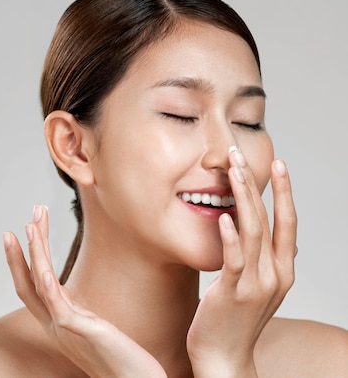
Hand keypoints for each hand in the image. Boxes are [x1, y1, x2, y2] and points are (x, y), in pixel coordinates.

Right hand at [3, 205, 166, 377]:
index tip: (25, 227)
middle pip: (29, 281)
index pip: (32, 284)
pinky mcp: (85, 335)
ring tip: (31, 225)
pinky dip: (49, 289)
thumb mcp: (92, 328)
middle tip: (32, 214)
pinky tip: (44, 270)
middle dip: (26, 246)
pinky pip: (61, 310)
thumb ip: (77, 311)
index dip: (24, 257)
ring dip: (35, 253)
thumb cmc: (122, 360)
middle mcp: (56, 326)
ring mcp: (67, 331)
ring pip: (40, 287)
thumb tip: (67, 291)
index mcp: (58, 322)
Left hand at [187, 150, 296, 376]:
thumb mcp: (257, 289)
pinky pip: (234, 260)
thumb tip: (273, 239)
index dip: (284, 193)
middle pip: (269, 220)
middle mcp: (274, 275)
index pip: (287, 223)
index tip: (278, 164)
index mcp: (282, 271)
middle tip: (242, 154)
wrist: (224, 358)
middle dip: (257, 184)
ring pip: (252, 232)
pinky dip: (230, 237)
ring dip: (242, 199)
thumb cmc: (235, 320)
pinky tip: (223, 216)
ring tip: (232, 171)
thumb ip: (264, 262)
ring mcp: (255, 284)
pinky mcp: (232, 293)